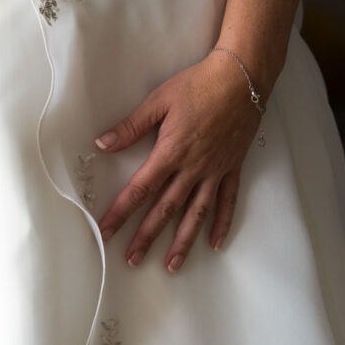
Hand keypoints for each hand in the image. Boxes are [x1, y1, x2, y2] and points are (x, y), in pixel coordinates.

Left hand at [94, 52, 260, 272]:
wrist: (240, 80)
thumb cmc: (198, 85)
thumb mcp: (159, 101)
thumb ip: (131, 126)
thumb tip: (103, 143)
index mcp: (170, 152)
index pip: (140, 189)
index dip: (120, 212)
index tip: (106, 230)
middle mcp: (192, 169)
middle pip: (165, 209)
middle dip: (146, 236)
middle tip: (132, 259)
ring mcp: (214, 171)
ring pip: (196, 214)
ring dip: (182, 241)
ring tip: (171, 264)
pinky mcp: (232, 168)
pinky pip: (227, 202)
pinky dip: (222, 224)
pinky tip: (215, 244)